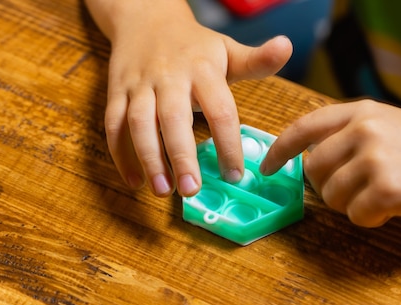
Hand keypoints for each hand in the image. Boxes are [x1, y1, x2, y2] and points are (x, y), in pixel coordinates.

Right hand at [86, 0, 291, 196]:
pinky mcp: (117, 92)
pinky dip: (120, 154)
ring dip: (148, 158)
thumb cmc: (193, 45)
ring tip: (163, 191)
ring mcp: (139, 84)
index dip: (228, 143)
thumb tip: (287, 47)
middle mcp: (169, 76)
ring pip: (138, 122)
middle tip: (192, 191)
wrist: (146, 17)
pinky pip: (113, 124)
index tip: (235, 175)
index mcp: (202, 68)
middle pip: (174, 117)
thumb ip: (256, 60)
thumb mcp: (227, 50)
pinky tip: (135, 181)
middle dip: (182, 155)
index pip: (220, 109)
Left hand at [261, 99, 400, 226]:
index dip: (279, 150)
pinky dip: (371, 219)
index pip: (303, 127)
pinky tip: (396, 207)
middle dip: (327, 188)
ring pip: (332, 196)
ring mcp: (375, 158)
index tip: (265, 168)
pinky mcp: (386, 189)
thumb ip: (349, 135)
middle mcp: (364, 130)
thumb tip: (308, 161)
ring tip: (384, 196)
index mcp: (361, 111)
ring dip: (352, 205)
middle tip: (357, 191)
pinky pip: (356, 216)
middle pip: (313, 170)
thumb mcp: (389, 125)